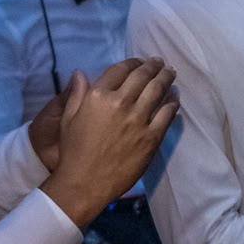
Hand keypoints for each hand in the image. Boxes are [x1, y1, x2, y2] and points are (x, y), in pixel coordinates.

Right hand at [39, 59, 179, 228]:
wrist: (85, 182)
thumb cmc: (74, 151)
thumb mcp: (68, 118)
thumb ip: (77, 93)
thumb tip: (81, 72)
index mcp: (98, 96)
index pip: (120, 69)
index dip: (133, 62)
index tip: (140, 61)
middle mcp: (120, 103)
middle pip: (142, 76)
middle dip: (153, 66)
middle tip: (160, 62)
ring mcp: (138, 120)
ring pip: (158, 90)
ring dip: (166, 78)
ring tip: (171, 73)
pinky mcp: (152, 137)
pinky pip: (167, 113)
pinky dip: (173, 102)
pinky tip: (175, 98)